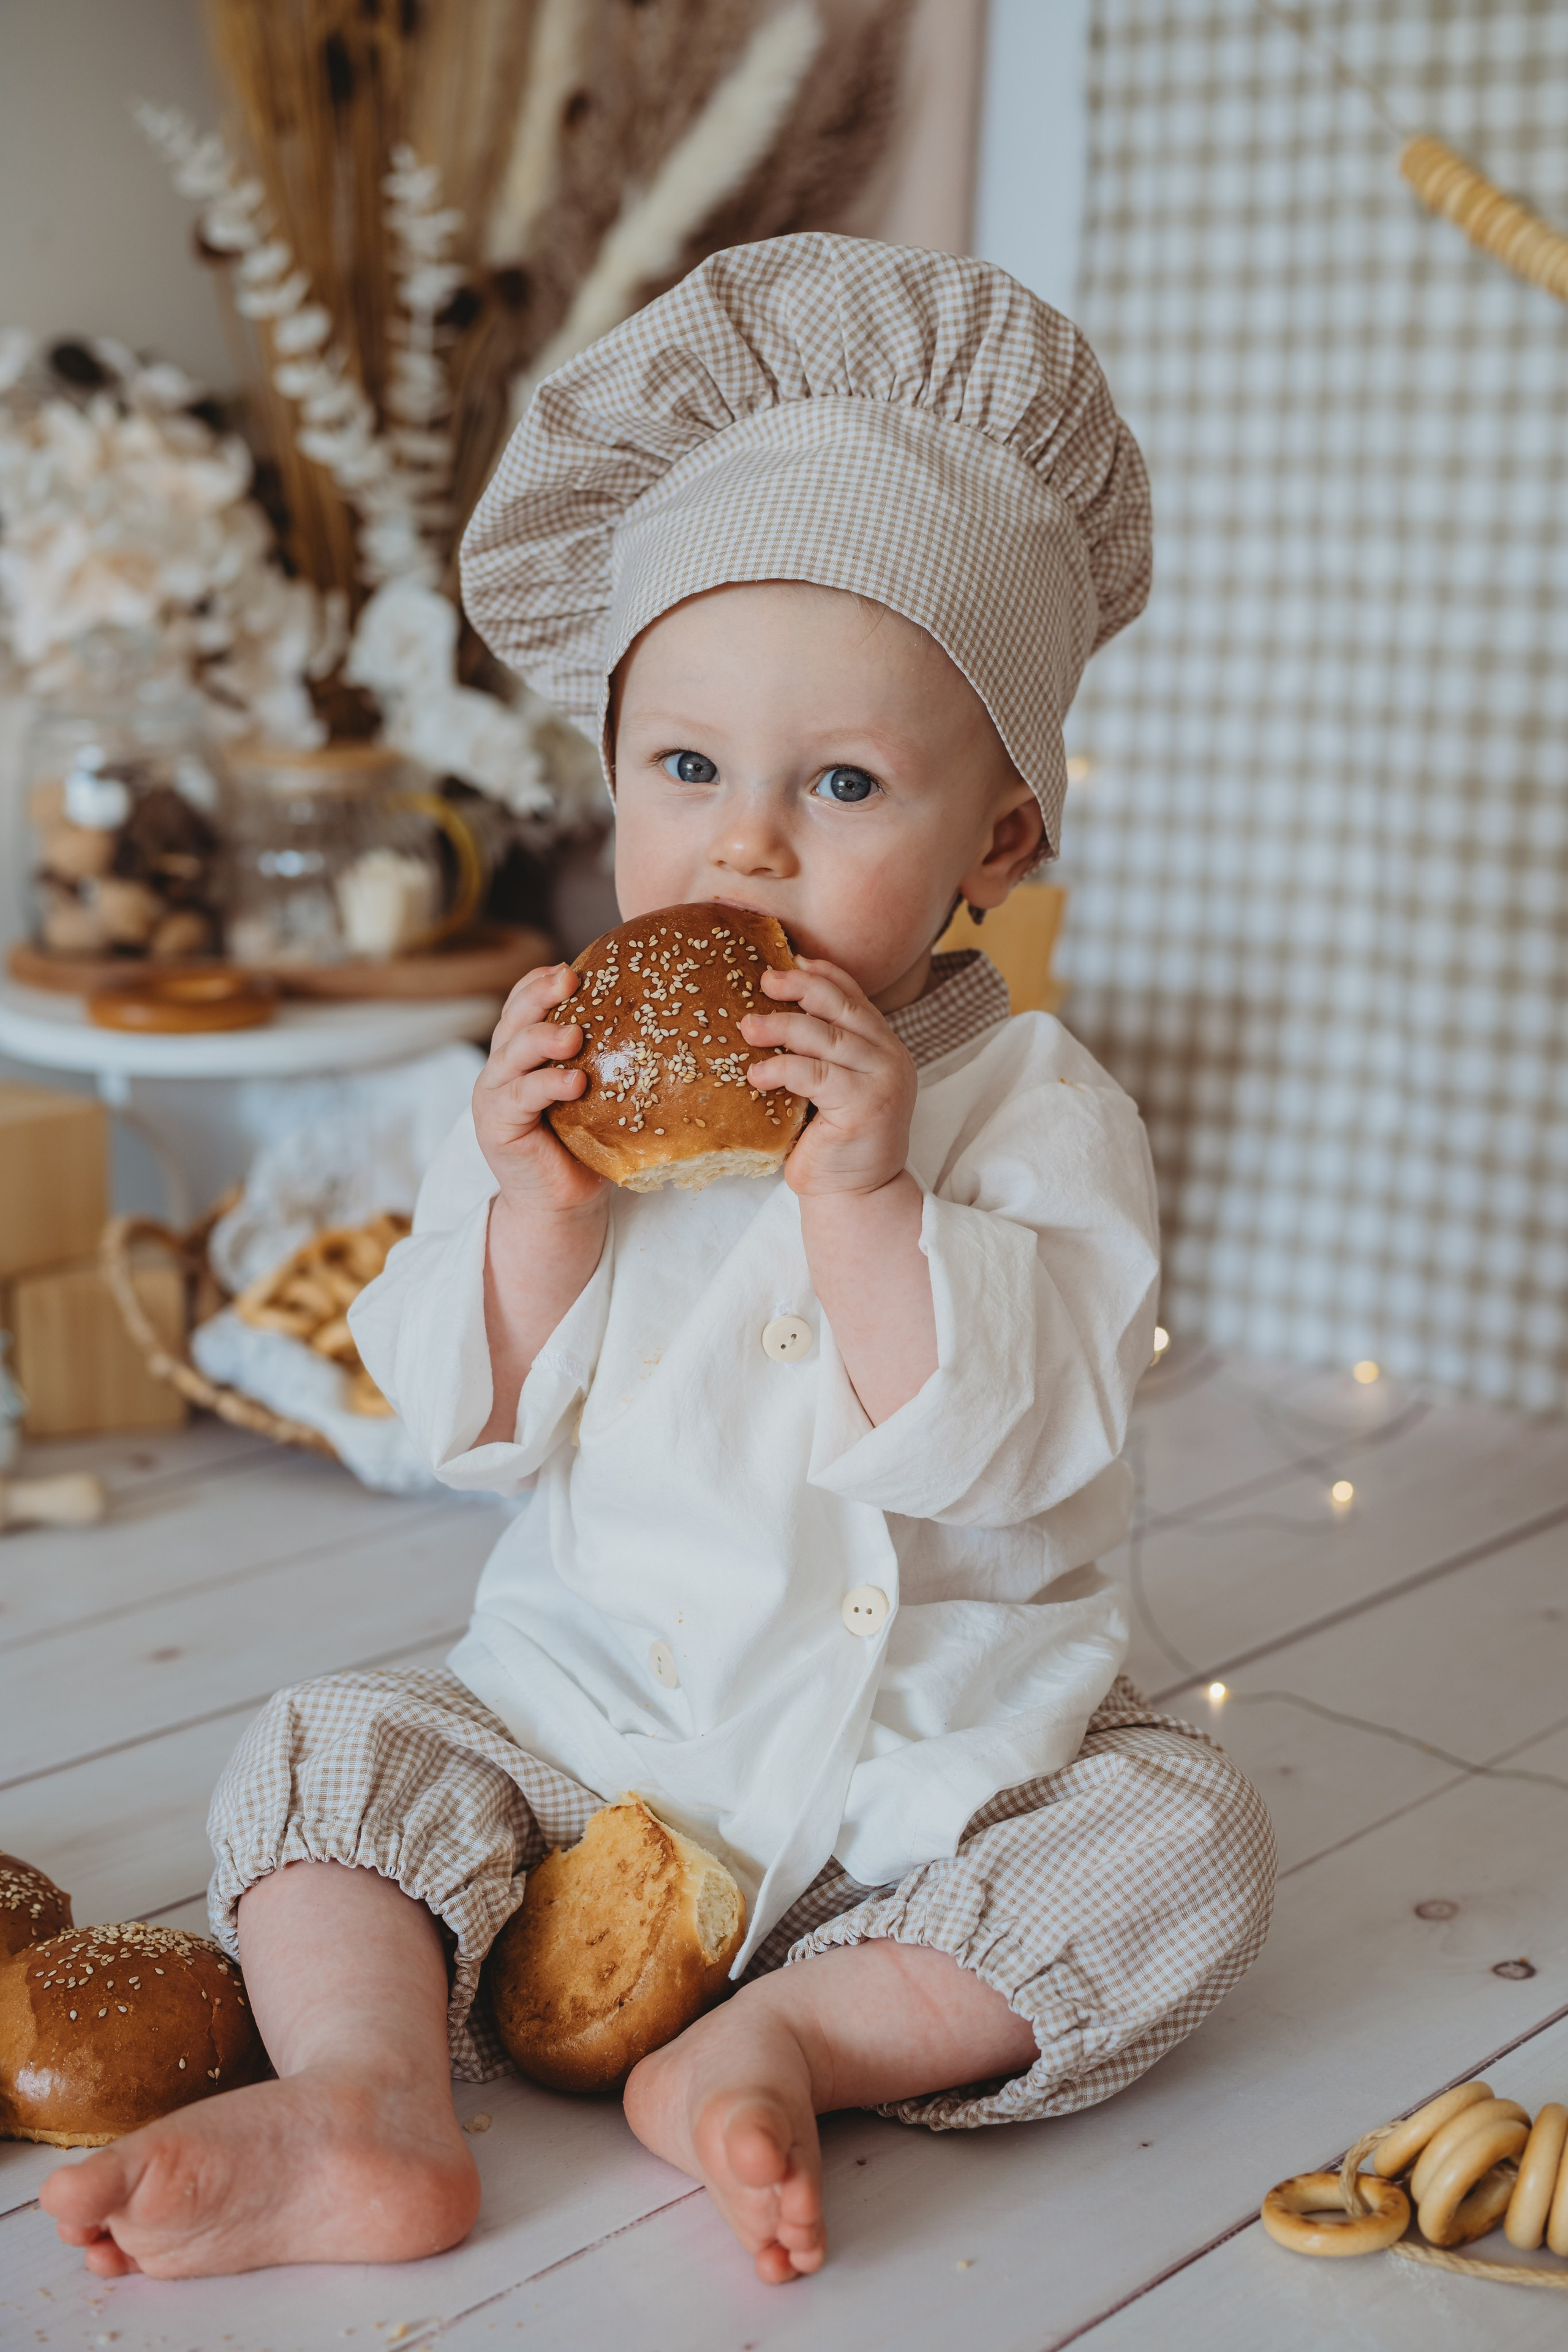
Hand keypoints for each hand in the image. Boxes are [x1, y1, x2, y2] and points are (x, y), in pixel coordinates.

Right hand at [472, 963, 605, 1218]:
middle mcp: (502, 1067)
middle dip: (540, 994)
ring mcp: (494, 1095)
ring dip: (543, 1037)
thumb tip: (660, 1020)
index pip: (523, 1004)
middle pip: (514, 1018)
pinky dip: (547, 1085)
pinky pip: (522, 1096)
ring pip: (513, 1052)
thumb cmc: (585, 1145)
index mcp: (521, 1053)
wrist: (563, 1203)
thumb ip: (602, 1059)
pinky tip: (574, 1082)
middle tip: (569, 979)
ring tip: (574, 1035)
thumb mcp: (594, 1094)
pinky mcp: (497, 1125)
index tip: (571, 967)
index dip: (540, 983)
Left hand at [741, 957, 916, 1197]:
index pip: (855, 996)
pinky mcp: (866, 1105)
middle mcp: (891, 1057)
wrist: (855, 1196)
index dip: (822, 974)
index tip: (788, 959)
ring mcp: (883, 1079)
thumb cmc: (832, 1145)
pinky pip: (816, 1074)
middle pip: (842, 1005)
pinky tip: (757, 1074)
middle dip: (800, 986)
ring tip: (747, 1026)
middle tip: (764, 980)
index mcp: (884, 1047)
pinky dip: (782, 1067)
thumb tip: (765, 1015)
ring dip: (782, 1025)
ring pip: (826, 1035)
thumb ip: (819, 1054)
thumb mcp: (828, 1089)